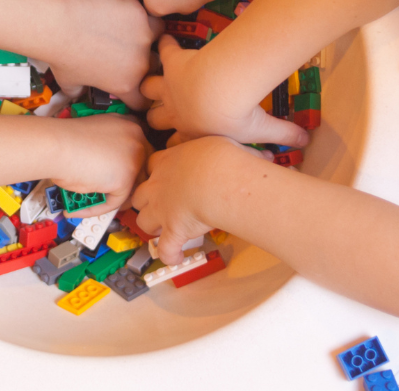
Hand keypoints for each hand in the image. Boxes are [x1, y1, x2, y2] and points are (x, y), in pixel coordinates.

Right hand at [43, 115, 152, 210]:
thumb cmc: (64, 138)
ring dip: (112, 198)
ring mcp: (134, 159)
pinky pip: (115, 201)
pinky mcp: (126, 179)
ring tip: (89, 202)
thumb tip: (106, 169)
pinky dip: (96, 208)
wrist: (56, 145)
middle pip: (141, 169)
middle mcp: (137, 138)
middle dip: (125, 184)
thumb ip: (107, 149)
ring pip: (131, 187)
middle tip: (105, 193)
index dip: (127, 165)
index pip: (140, 150)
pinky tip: (77, 208)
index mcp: (129, 124)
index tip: (114, 175)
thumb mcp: (94, 136)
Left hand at [44, 0, 161, 108]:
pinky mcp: (136, 11)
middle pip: (156, 61)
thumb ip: (79, 91)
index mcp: (127, 84)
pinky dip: (127, 3)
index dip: (140, 93)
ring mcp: (142, 34)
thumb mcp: (69, 82)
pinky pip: (138, 5)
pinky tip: (112, 2)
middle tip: (128, 46)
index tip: (136, 84)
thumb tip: (77, 93)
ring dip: (147, 27)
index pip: (144, 99)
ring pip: (157, 30)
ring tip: (129, 22)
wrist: (59, 27)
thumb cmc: (61, 54)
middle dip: (145, 54)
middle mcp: (140, 61)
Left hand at [131, 135, 261, 264]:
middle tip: (160, 206)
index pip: (151, 165)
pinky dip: (169, 254)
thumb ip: (227, 149)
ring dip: (152, 227)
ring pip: (143, 222)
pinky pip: (164, 249)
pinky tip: (177, 257)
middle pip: (139, 196)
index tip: (163, 177)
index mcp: (167, 161)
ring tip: (163, 231)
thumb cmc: (222, 158)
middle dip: (146, 202)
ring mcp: (162, 210)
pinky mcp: (172, 231)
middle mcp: (158, 186)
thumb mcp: (219, 142)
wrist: (218, 181)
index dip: (155, 173)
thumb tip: (259, 152)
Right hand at [142, 36, 308, 147]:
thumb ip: (283, 135)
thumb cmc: (235, 117)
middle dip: (156, 118)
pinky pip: (165, 52)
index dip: (176, 145)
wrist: (217, 90)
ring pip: (151, 89)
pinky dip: (165, 45)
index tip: (175, 143)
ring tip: (147, 86)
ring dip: (150, 87)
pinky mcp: (173, 64)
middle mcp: (175, 112)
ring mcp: (171, 88)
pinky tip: (165, 39)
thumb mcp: (261, 131)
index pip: (177, 143)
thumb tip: (306, 142)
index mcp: (192, 132)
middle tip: (154, 117)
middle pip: (156, 118)